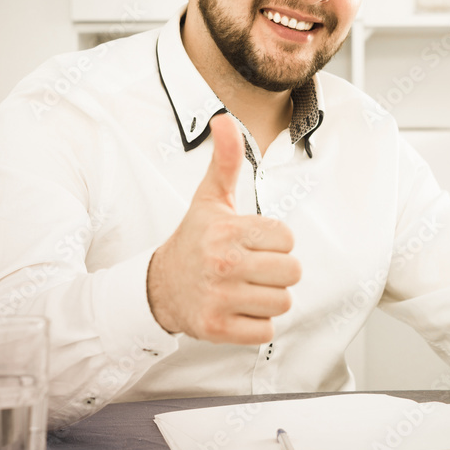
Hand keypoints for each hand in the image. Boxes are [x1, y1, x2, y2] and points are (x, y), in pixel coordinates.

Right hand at [147, 114, 300, 342]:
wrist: (158, 287)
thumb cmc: (194, 239)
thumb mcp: (210, 198)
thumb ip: (225, 160)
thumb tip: (224, 119)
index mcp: (228, 230)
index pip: (288, 239)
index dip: (275, 242)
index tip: (252, 243)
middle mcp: (223, 264)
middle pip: (291, 273)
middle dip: (276, 272)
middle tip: (251, 268)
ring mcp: (219, 298)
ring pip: (282, 303)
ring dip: (268, 299)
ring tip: (244, 289)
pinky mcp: (217, 329)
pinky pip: (266, 331)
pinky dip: (256, 324)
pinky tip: (237, 309)